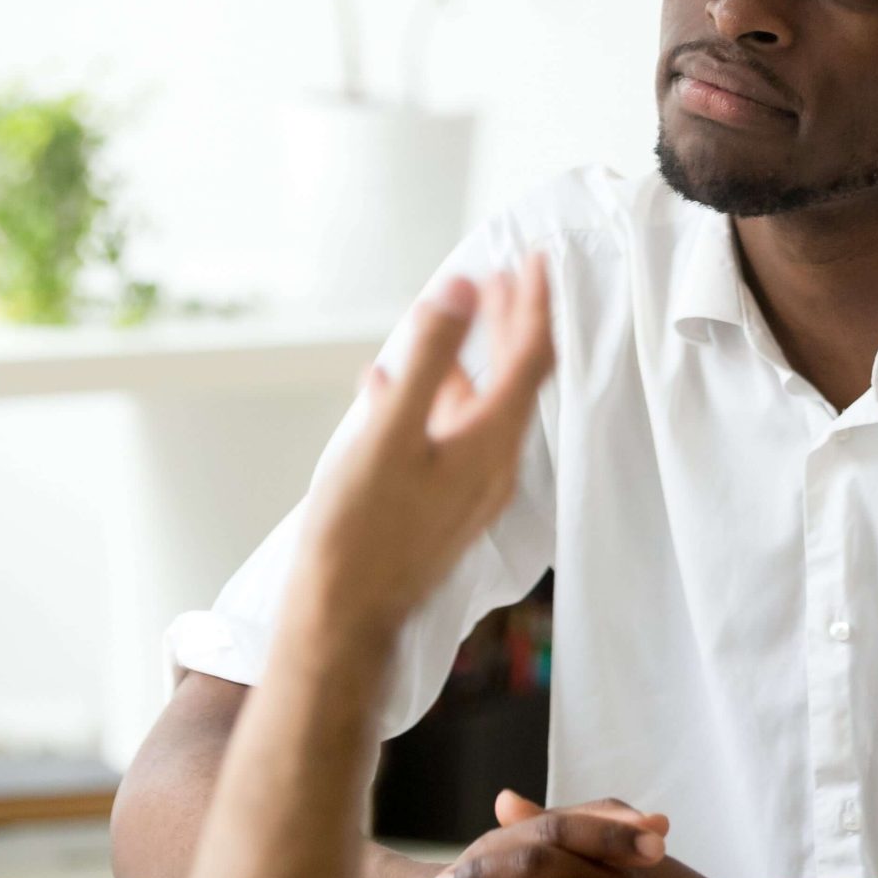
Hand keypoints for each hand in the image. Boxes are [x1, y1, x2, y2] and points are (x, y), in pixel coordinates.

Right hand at [294, 255, 552, 631]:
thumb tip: (460, 291)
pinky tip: (388, 388)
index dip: (535, 303)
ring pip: (479, 407)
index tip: (533, 259)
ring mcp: (467, 488)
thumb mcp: (390, 432)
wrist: (342, 618)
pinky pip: (447, 436)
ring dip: (466, 359)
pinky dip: (430, 401)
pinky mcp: (440, 504)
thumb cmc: (360, 531)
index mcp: (490, 442)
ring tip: (445, 321)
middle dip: (509, 323)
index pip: (531, 358)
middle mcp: (492, 466)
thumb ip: (429, 358)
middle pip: (514, 380)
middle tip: (502, 275)